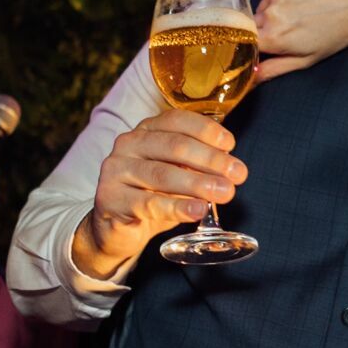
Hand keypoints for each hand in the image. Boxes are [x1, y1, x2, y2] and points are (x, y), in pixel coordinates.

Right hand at [74, 110, 245, 279]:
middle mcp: (128, 144)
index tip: (230, 144)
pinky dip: (177, 207)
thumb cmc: (152, 194)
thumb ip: (197, 166)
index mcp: (146, 130)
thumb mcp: (176, 174)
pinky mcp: (110, 198)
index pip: (176, 120)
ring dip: (199, 183)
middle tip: (238, 174)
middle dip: (211, 159)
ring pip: (163, 174)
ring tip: (225, 192)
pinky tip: (197, 211)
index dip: (206, 130)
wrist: (115, 227)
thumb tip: (230, 166)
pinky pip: (149, 203)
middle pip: (174, 146)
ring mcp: (116, 170)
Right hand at [254, 0, 347, 82]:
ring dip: (277, 8)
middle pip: (253, 22)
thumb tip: (249, 80)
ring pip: (265, 3)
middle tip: (294, 27)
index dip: (255, 45)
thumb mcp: (307, 59)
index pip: (245, 42)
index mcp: (274, 37)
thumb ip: (274, 69)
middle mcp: (271, 12)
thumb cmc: (337, 33)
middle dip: (267, 27)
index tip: (268, 45)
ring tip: (304, 10)